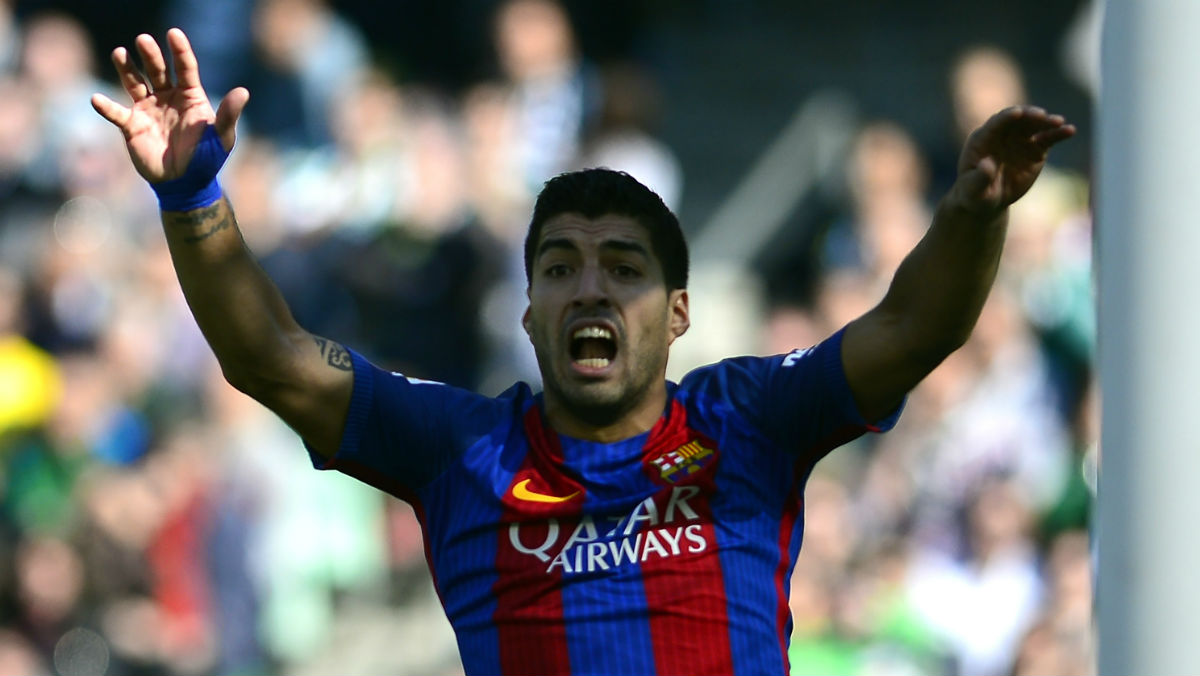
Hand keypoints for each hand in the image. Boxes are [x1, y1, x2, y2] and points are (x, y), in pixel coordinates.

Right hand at [90, 28, 248, 182]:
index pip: (185, 68)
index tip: (173, 34)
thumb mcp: (221, 137)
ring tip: (120, 53)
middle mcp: (167, 98)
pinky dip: (106, 107)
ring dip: (126, 68)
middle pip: (158, 70)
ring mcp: (148, 109)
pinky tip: (96, 99)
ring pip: (134, 83)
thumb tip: (243, 92)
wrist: (185, 183)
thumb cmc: (207, 159)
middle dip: (151, 55)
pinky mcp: (132, 126)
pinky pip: (116, 113)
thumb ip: (228, 114)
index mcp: (190, 96)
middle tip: (143, 40)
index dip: (180, 51)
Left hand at [950, 106, 1075, 216]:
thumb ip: (980, 177)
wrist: (988, 201)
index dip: (1006, 117)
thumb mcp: (973, 189)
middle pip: (1018, 119)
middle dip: (1029, 115)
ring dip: (1047, 122)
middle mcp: (1002, 135)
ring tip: (1059, 122)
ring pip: (1035, 125)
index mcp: (982, 139)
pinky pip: (1048, 138)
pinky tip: (1070, 131)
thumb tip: (987, 165)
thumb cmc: (974, 194)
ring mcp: (1020, 140)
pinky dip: (1058, 134)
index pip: (996, 123)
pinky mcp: (1035, 149)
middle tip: (1042, 116)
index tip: (1018, 112)